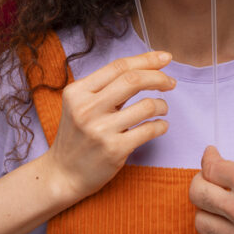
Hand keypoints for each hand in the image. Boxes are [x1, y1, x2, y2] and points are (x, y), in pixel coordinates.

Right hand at [45, 51, 175, 200]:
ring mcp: (100, 130)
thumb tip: (146, 67)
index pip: (118, 66)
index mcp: (77, 92)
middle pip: (133, 80)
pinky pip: (149, 130)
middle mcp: (86, 108)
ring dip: (162, 104)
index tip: (165, 58)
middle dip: (158, 77)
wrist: (62, 175)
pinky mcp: (114, 150)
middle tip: (170, 82)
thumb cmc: (77, 136)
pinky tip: (160, 126)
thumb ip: (106, 88)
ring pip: (145, 105)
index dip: (146, 59)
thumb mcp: (80, 105)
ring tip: (162, 109)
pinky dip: (161, 125)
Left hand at [190, 146, 233, 233]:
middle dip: (201, 180)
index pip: (210, 168)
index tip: (211, 154)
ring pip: (202, 222)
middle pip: (198, 194)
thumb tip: (230, 176)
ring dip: (207, 208)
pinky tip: (231, 219)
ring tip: (217, 200)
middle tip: (209, 175)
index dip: (208, 158)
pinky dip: (221, 228)